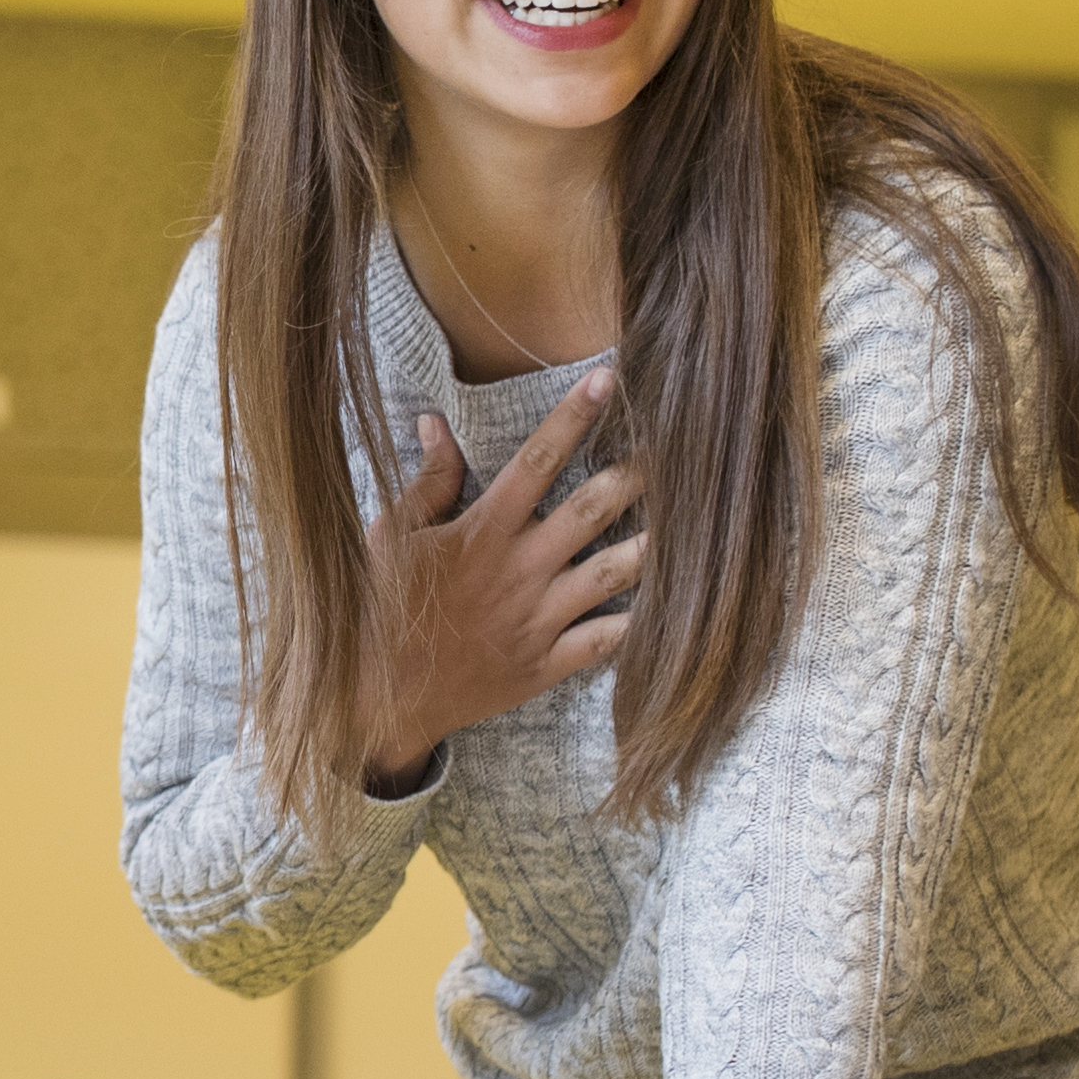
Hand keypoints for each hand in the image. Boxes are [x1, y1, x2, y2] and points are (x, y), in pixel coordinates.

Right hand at [356, 386, 645, 787]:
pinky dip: (643, 625)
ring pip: (612, 574)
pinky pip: (605, 642)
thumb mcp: (388, 538)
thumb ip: (426, 483)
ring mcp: (536, 618)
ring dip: (654, 544)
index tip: (608, 379)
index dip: (574, 416)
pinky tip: (680, 606)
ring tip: (700, 520)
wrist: (378, 700)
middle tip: (681, 445)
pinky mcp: (545, 664)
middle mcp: (519, 570)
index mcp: (481, 532)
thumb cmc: (379, 612)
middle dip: (636, 475)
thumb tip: (435, 423)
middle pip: (591, 510)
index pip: (538, 460)